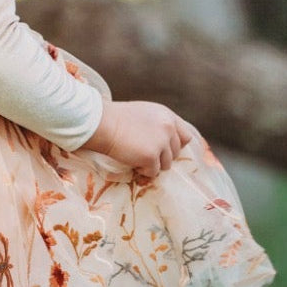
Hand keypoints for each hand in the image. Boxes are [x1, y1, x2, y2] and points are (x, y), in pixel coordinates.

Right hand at [80, 100, 194, 178]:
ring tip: (135, 158)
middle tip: (144, 155)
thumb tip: (165, 141)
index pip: (185, 136)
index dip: (175, 145)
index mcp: (167, 116)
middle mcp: (168, 128)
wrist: (101, 123)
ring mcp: (161, 143)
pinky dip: (142, 171)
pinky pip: (153, 172)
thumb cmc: (115, 118)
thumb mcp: (143, 113)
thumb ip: (158, 124)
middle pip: (176, 153)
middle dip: (162, 156)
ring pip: (166, 164)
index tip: (163, 150)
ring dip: (152, 164)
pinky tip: (131, 162)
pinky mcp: (151, 156)